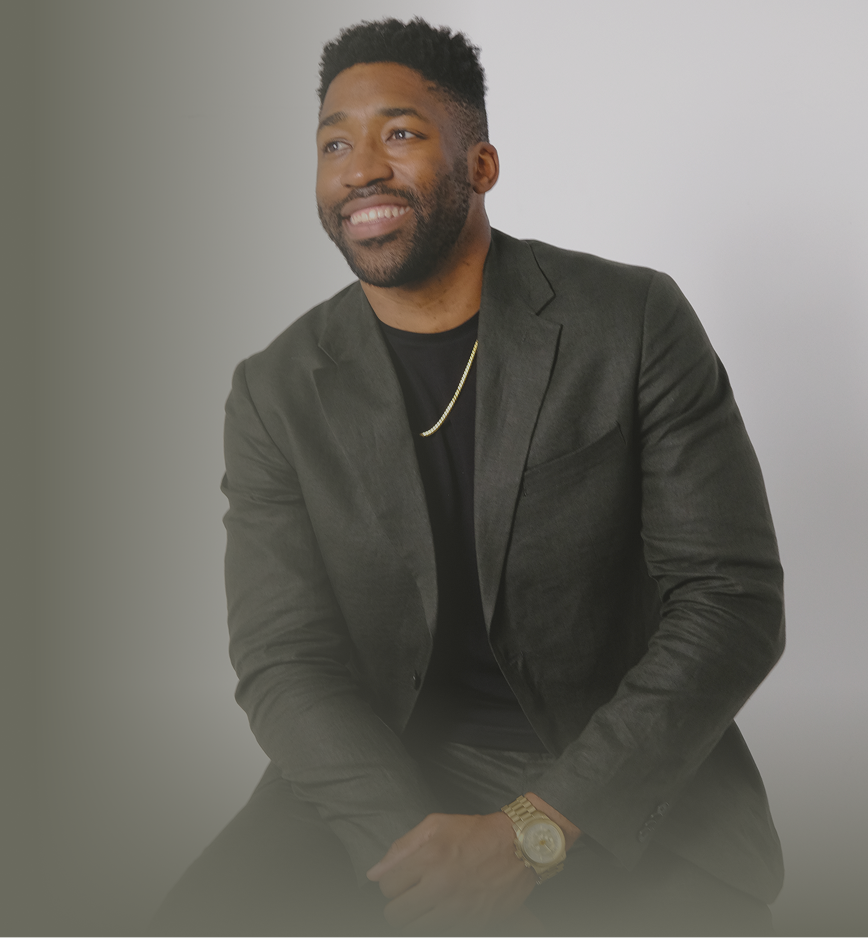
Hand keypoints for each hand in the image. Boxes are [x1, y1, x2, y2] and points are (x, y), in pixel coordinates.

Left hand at [366, 811, 535, 935]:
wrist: (520, 846)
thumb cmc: (478, 833)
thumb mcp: (436, 825)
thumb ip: (402, 847)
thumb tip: (375, 872)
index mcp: (430, 858)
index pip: (387, 886)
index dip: (390, 882)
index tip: (401, 879)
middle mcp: (442, 886)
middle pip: (396, 914)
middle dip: (398, 905)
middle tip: (410, 895)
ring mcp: (458, 908)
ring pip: (414, 929)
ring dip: (414, 918)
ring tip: (425, 904)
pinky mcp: (474, 923)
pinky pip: (440, 933)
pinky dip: (436, 925)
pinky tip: (442, 910)